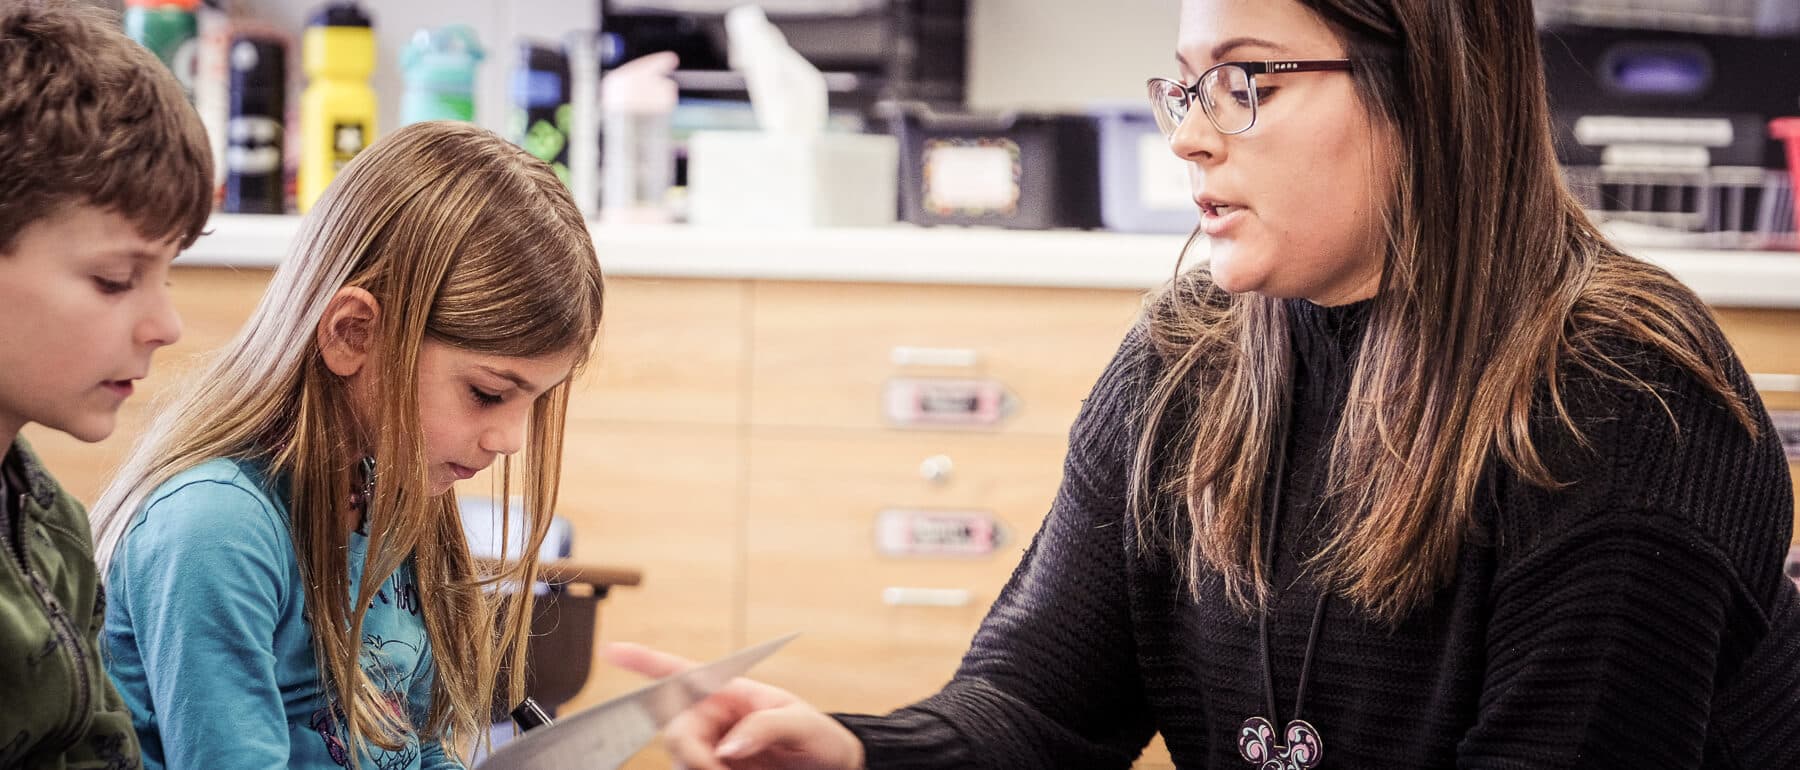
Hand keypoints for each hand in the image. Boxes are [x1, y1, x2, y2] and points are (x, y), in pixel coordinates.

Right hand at [602, 642, 866, 769]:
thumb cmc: (820, 739)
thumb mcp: (803, 725)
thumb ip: (767, 726)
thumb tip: (730, 742)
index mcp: (732, 692)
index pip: (683, 672)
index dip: (645, 660)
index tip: (614, 650)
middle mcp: (714, 718)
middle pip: (676, 729)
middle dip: (693, 751)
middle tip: (722, 767)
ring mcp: (710, 747)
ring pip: (680, 758)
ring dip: (700, 768)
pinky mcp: (710, 769)